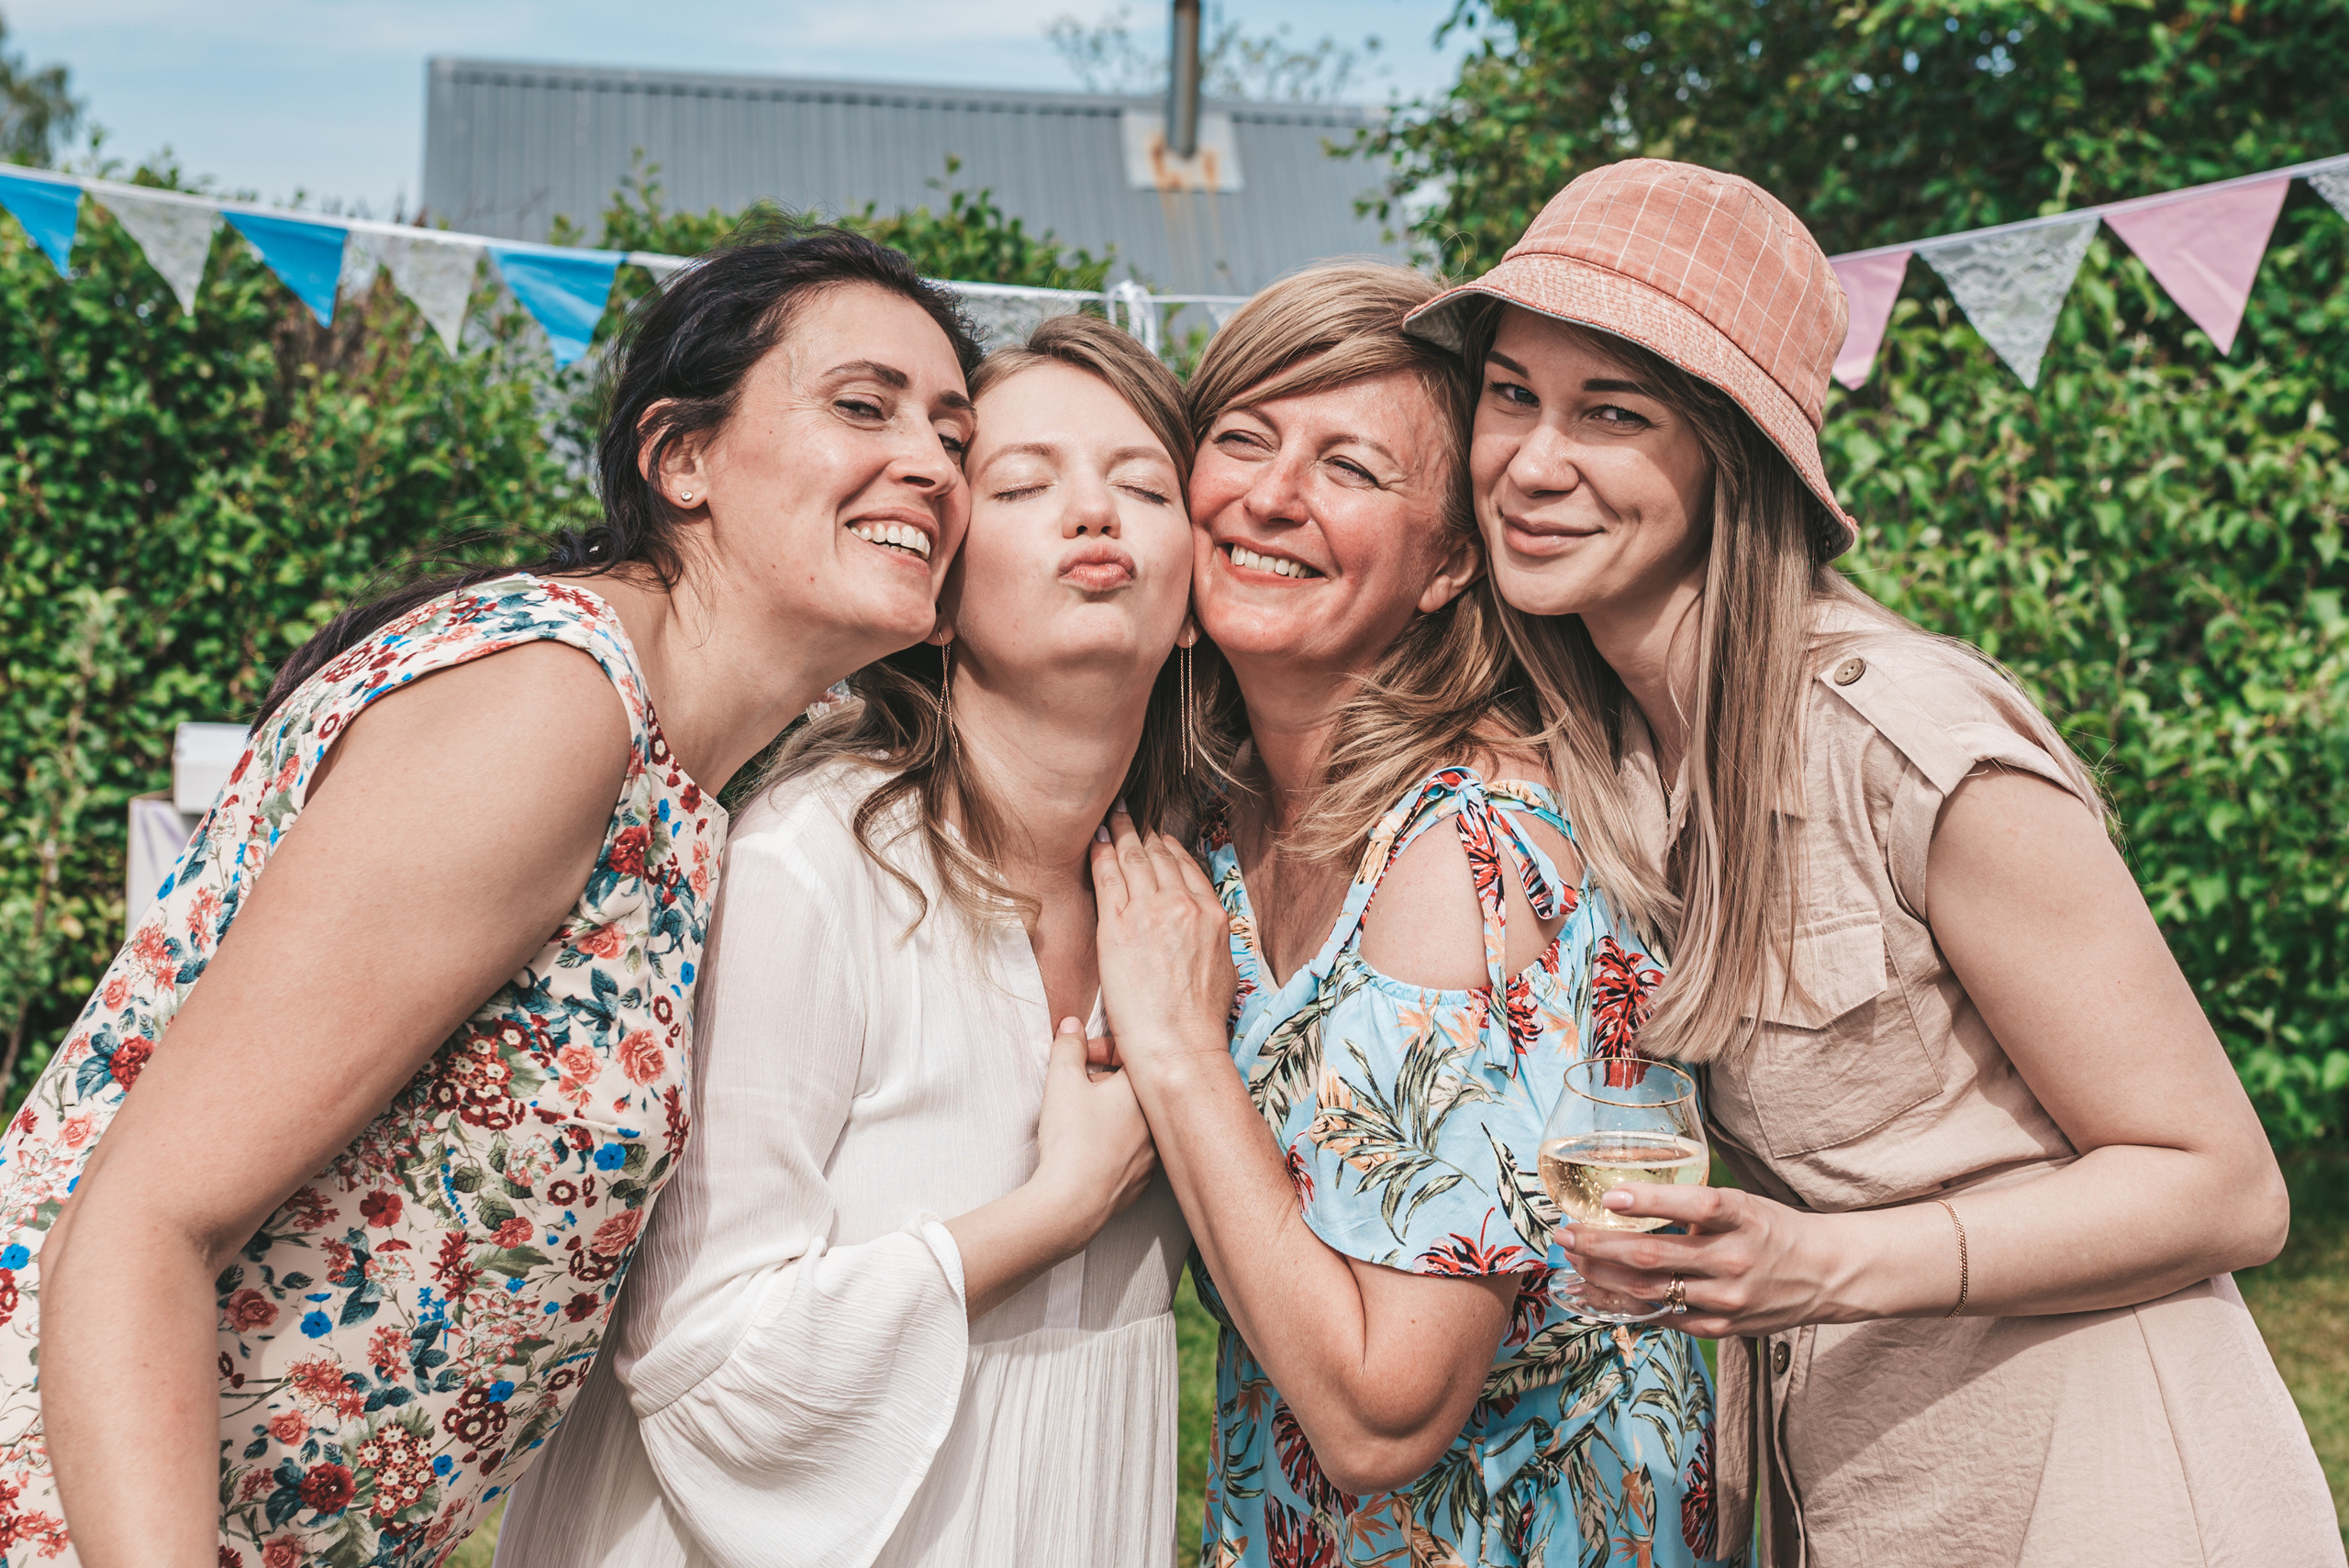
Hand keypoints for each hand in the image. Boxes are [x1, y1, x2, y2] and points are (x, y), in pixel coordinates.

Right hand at [1033, 1017, 1157, 1239]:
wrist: (1072, 1203)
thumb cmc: (1071, 1139)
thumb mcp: (1062, 1082)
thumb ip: (1068, 1047)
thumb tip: (1071, 1025)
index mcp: (1144, 1090)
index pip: (1132, 1055)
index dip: (1102, 1049)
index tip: (1080, 1056)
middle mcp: (1158, 1121)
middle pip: (1133, 1088)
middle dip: (1104, 1082)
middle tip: (1079, 1087)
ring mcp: (1154, 1154)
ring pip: (1134, 1121)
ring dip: (1111, 1114)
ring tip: (1081, 1120)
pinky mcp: (1142, 1181)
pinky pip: (1132, 1152)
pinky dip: (1114, 1145)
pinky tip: (1090, 1150)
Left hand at [1088, 806, 1236, 1078]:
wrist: (1178, 1044)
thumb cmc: (1199, 1021)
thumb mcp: (1223, 970)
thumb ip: (1211, 940)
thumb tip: (1203, 931)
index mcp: (1211, 915)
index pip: (1186, 868)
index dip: (1170, 848)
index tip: (1159, 839)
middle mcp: (1182, 905)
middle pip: (1158, 857)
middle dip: (1142, 834)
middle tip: (1130, 817)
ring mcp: (1149, 912)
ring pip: (1133, 860)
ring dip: (1121, 835)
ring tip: (1112, 819)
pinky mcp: (1117, 925)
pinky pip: (1107, 877)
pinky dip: (1101, 854)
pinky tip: (1096, 842)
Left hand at [1558, 1183, 1850, 1338]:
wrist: (1826, 1273)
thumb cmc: (1772, 1231)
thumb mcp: (1742, 1205)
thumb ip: (1692, 1208)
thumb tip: (1624, 1199)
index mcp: (1743, 1217)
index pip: (1696, 1206)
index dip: (1651, 1200)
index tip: (1610, 1195)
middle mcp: (1735, 1259)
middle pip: (1656, 1255)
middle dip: (1601, 1244)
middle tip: (1566, 1232)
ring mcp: (1728, 1298)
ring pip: (1652, 1291)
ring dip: (1603, 1276)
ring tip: (1574, 1261)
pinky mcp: (1724, 1326)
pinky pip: (1666, 1319)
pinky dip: (1627, 1307)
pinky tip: (1598, 1294)